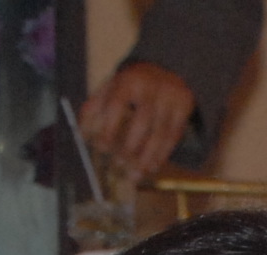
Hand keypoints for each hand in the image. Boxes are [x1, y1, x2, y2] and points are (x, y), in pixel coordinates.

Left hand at [78, 63, 196, 179]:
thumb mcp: (110, 88)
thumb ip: (94, 108)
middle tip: (118, 166)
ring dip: (147, 157)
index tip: (102, 148)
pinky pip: (174, 136)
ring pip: (161, 133)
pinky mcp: (184, 107)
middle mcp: (152, 87)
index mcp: (128, 80)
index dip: (109, 128)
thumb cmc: (131, 85)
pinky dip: (163, 155)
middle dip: (130, 147)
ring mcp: (171, 97)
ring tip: (134, 175)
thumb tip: (81, 134)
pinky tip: (152, 167)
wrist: (166, 67)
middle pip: (143, 121)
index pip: (117, 105)